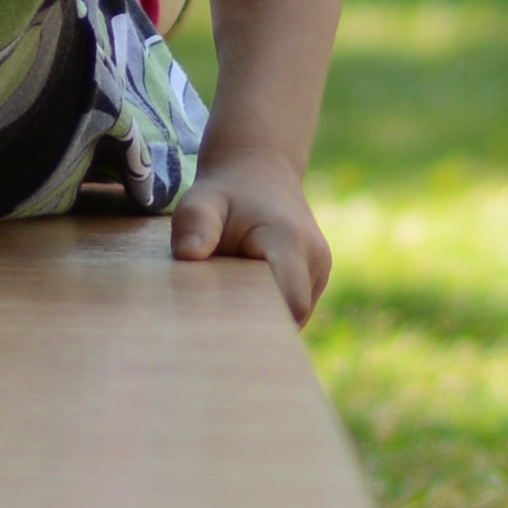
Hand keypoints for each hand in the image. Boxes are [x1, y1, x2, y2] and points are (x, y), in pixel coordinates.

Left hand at [168, 153, 331, 320]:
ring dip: (265, 318)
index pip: (289, 303)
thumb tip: (188, 254)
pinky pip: (294, 306)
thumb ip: (194, 224)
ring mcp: (320, 268)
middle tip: (219, 338)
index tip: (227, 335)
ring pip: (295, 314)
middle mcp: (315, 257)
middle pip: (292, 315)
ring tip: (229, 314)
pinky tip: (243, 304)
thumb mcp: (201, 200)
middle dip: (259, 328)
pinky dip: (270, 310)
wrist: (259, 169)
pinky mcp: (315, 276)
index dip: (261, 325)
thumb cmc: (224, 192)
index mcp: (289, 241)